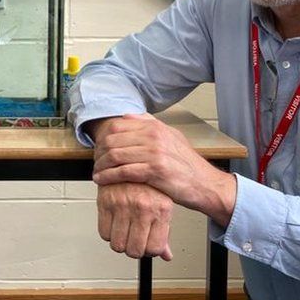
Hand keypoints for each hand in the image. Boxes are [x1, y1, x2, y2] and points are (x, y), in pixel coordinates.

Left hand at [93, 113, 236, 226]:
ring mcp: (154, 152)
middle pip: (113, 140)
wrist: (205, 184)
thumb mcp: (171, 137)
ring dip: (100, 165)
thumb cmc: (186, 164)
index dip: (103, 138)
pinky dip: (108, 176)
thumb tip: (127, 115)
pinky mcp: (155, 170)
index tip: (98, 148)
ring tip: (96, 172)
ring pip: (115, 155)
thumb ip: (149, 124)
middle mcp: (154, 136)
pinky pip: (122, 171)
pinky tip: (101, 180)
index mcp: (155, 127)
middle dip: (98, 152)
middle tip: (94, 162)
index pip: (118, 126)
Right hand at [97, 182, 173, 260]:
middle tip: (134, 241)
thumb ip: (164, 232)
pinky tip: (115, 224)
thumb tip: (166, 255)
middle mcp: (142, 207)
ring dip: (120, 243)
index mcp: (161, 209)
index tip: (147, 246)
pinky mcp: (105, 203)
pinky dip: (108, 234)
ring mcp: (123, 205)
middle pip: (135, 250)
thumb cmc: (147, 182)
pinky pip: (104, 234)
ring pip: (117, 245)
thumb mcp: (162, 204)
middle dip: (134, 250)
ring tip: (124, 232)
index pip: (155, 248)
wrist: (127, 158)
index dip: (150, 251)